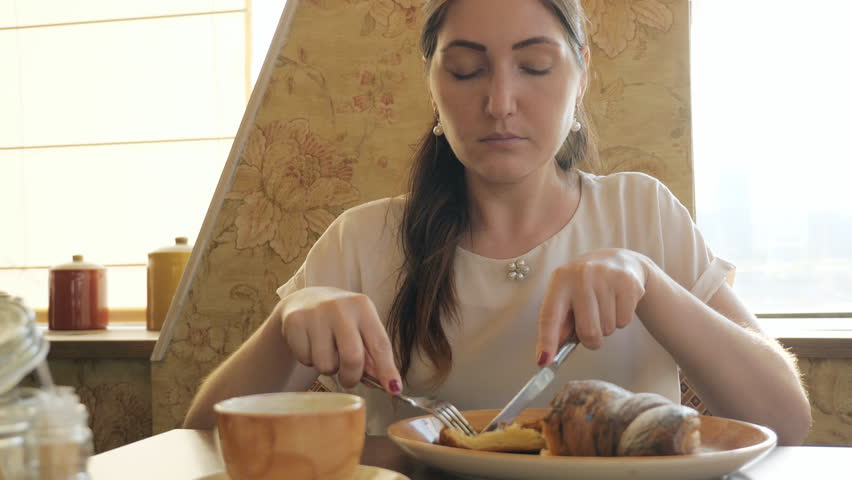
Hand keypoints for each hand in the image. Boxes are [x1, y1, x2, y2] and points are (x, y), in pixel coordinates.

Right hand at [280, 286, 401, 393]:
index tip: (394, 389)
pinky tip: (311, 345)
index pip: (380, 344)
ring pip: (326, 364)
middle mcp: (340, 307)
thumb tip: (389, 383)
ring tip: (327, 352)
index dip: (388, 370)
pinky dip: (309, 360)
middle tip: (349, 378)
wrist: (305, 301)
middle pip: (352, 358)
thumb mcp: (361, 328)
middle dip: (352, 377)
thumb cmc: (342, 322)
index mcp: (363, 306)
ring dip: (329, 368)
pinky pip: (305, 359)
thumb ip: (373, 353)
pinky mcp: (294, 322)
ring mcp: (315, 313)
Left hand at [536, 249, 648, 364]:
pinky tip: (617, 303)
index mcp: (560, 280)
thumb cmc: (584, 286)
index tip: (544, 362)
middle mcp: (581, 276)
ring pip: (608, 328)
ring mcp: (606, 277)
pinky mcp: (628, 282)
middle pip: (588, 331)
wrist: (616, 261)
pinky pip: (624, 321)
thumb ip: (558, 324)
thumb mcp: (566, 297)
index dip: (547, 341)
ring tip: (604, 307)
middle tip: (592, 327)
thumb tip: (547, 357)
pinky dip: (621, 319)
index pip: (550, 316)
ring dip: (606, 327)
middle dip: (591, 339)